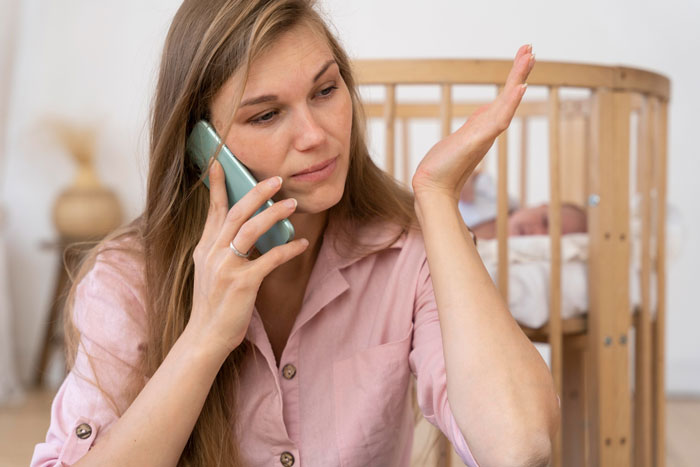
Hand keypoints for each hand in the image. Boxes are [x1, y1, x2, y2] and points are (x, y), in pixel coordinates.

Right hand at [187, 160, 308, 357]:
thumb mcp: (209, 271)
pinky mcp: (243, 283)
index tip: (219, 162)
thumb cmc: (213, 304)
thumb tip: (244, 228)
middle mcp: (213, 253)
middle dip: (257, 192)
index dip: (217, 185)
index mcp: (204, 248)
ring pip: (251, 230)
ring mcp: (227, 267)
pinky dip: (288, 249)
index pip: (213, 210)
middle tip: (276, 179)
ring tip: (292, 204)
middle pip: (236, 212)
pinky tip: (302, 243)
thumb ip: (221, 248)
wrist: (205, 337)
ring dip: (274, 214)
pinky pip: (270, 259)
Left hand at [412, 44, 534, 202]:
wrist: (432, 189)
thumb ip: (468, 135)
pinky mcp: (477, 141)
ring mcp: (484, 135)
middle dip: (519, 72)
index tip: (522, 57)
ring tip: (529, 58)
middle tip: (531, 48)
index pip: (501, 100)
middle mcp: (487, 130)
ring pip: (506, 103)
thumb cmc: (441, 170)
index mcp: (483, 128)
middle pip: (508, 97)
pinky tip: (519, 88)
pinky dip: (510, 104)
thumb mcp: (457, 144)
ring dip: (518, 80)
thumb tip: (471, 132)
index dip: (513, 80)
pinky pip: (498, 120)